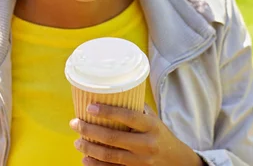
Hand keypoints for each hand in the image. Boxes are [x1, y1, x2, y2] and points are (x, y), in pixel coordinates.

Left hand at [69, 103, 203, 165]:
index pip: (128, 117)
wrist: (178, 163)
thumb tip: (113, 93)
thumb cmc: (161, 136)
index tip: (89, 107)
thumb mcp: (155, 120)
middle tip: (75, 124)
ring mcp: (141, 162)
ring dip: (89, 148)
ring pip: (110, 156)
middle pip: (113, 138)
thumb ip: (137, 109)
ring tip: (77, 141)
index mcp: (151, 127)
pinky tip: (85, 159)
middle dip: (90, 130)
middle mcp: (146, 144)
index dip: (107, 112)